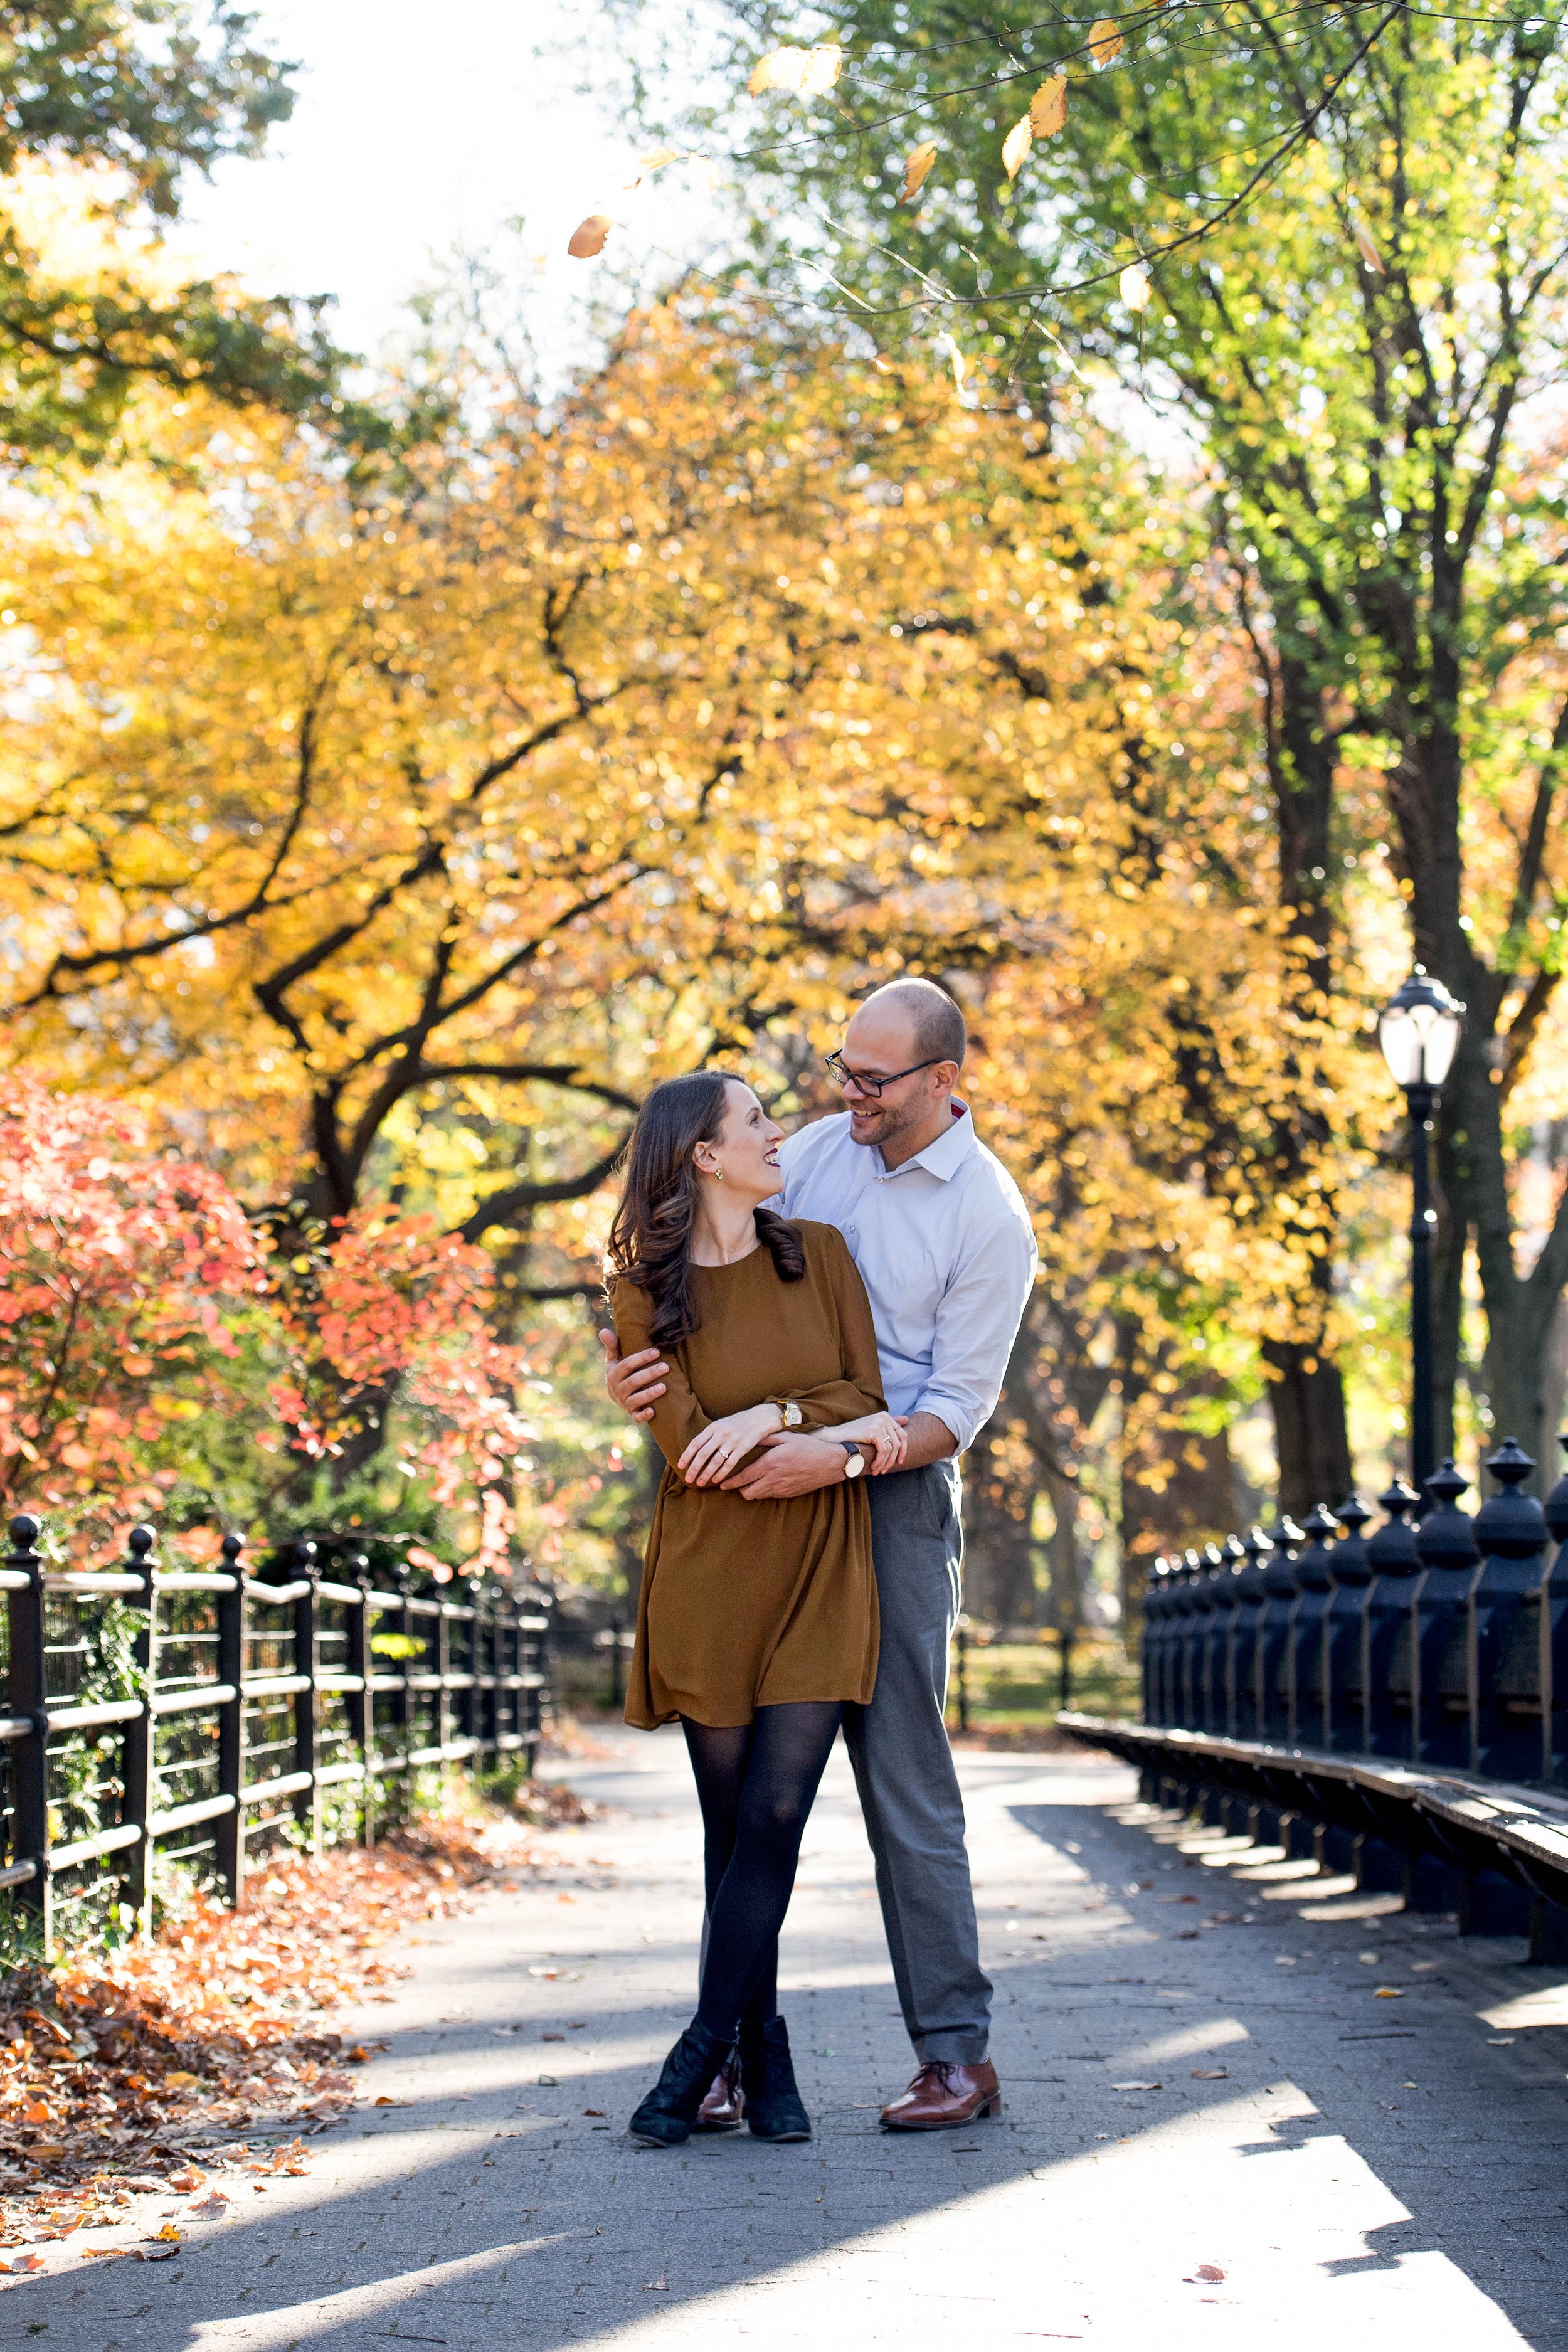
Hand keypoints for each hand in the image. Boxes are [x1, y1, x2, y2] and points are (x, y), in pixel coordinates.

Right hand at [599, 1329, 666, 1424]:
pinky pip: (636, 1417)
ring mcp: (625, 1403)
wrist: (617, 1396)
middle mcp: (618, 1390)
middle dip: (650, 1374)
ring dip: (649, 1394)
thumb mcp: (614, 1359)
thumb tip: (603, 1330)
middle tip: (666, 1367)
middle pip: (633, 1382)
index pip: (626, 1365)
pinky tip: (653, 1411)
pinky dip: (643, 1415)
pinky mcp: (632, 1414)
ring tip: (664, 1387)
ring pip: (636, 1400)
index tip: (656, 1351)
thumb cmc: (620, 1372)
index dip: (641, 1358)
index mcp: (614, 1375)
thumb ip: (612, 1345)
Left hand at [678, 1402, 781, 1487]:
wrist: (759, 1418)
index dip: (687, 1455)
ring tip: (700, 1483)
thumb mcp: (721, 1424)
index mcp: (713, 1427)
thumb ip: (709, 1435)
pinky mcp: (742, 1449)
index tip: (680, 1466)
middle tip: (688, 1479)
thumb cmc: (737, 1423)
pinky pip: (729, 1464)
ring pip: (715, 1461)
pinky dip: (721, 1473)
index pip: (696, 1443)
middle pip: (703, 1454)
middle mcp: (721, 1434)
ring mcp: (732, 1441)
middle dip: (694, 1468)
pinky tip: (716, 1480)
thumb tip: (695, 1449)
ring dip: (706, 1473)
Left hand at [722, 1431, 846, 1499]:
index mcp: (770, 1463)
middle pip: (747, 1493)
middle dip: (738, 1489)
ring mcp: (781, 1489)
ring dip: (750, 1491)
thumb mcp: (786, 1437)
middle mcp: (773, 1479)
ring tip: (747, 1484)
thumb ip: (765, 1438)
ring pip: (757, 1497)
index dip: (730, 1482)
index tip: (722, 1483)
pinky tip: (764, 1484)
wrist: (830, 1463)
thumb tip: (749, 1436)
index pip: (743, 1477)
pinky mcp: (789, 1494)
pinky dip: (763, 1492)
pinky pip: (770, 1497)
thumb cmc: (808, 1446)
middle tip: (732, 1484)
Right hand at [853, 1413, 906, 1473]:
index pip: (903, 1435)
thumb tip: (907, 1419)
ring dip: (884, 1463)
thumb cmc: (854, 1436)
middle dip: (892, 1460)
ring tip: (877, 1471)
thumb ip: (889, 1425)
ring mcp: (879, 1423)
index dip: (903, 1450)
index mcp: (885, 1416)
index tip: (899, 1462)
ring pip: (890, 1449)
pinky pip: (883, 1451)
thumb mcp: (873, 1429)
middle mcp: (884, 1417)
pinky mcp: (874, 1431)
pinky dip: (879, 1461)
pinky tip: (873, 1467)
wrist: (836, 1437)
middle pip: (897, 1443)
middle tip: (885, 1470)